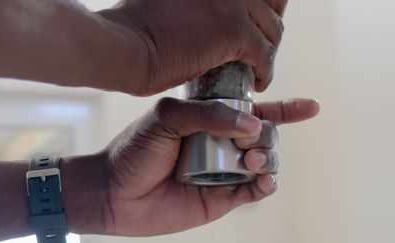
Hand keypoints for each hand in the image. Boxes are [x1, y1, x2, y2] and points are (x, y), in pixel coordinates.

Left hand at [65, 97, 319, 236]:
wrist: (113, 193)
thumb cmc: (134, 151)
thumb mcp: (167, 118)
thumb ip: (208, 114)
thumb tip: (252, 124)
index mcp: (210, 121)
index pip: (253, 111)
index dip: (284, 110)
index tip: (311, 108)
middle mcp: (220, 145)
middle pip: (265, 136)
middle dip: (268, 136)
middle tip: (249, 143)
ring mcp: (222, 173)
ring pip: (264, 163)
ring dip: (267, 159)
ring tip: (250, 162)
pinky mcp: (220, 200)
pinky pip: (254, 192)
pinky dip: (266, 185)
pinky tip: (264, 180)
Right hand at [99, 0, 286, 94]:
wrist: (122, 48)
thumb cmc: (128, 29)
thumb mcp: (164, 1)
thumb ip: (190, 1)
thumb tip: (198, 11)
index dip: (260, 6)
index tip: (254, 23)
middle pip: (270, 4)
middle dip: (267, 27)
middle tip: (258, 50)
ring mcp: (234, 3)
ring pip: (272, 29)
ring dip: (267, 51)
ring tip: (256, 69)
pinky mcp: (236, 32)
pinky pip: (265, 54)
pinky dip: (264, 71)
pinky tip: (256, 83)